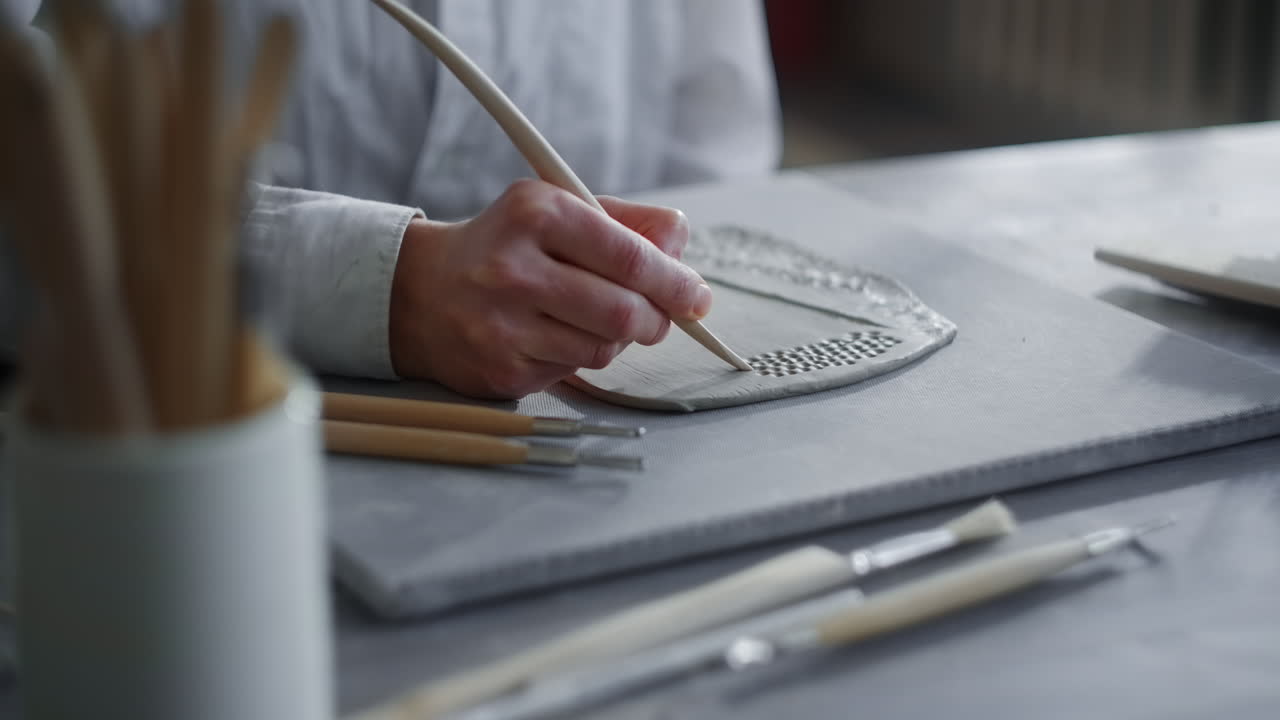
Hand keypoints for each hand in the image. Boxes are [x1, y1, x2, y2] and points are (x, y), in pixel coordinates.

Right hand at [389, 179, 710, 397]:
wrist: (421, 293)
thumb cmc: (506, 247)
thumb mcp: (558, 210)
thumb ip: (625, 222)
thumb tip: (680, 242)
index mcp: (536, 213)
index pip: (629, 255)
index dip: (674, 281)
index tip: (696, 295)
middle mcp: (514, 268)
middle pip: (624, 310)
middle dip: (658, 319)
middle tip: (663, 318)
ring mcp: (504, 324)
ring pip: (604, 348)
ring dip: (621, 339)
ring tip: (605, 320)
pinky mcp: (502, 369)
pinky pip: (574, 371)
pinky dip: (584, 356)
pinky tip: (562, 337)